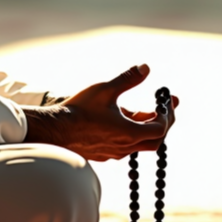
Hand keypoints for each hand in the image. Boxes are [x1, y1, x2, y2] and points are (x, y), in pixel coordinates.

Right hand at [23, 64, 176, 161]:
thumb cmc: (80, 110)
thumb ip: (128, 79)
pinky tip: (122, 121)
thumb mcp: (105, 89)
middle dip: (162, 123)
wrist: (55, 130)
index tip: (164, 101)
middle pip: (155, 140)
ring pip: (139, 143)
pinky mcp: (103, 154)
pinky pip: (125, 146)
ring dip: (144, 127)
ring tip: (142, 111)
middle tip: (164, 108)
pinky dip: (131, 133)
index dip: (166, 114)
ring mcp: (114, 153)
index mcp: (130, 133)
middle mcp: (125, 148)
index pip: (161, 129)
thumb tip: (145, 67)